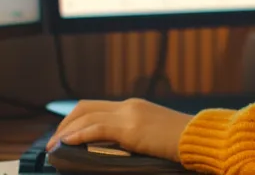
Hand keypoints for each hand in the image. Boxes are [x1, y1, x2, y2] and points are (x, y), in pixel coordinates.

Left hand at [46, 98, 193, 162]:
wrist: (201, 138)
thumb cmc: (183, 142)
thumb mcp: (154, 136)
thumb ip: (134, 137)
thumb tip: (114, 150)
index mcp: (134, 106)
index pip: (96, 106)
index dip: (75, 119)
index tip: (64, 134)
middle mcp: (129, 105)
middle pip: (85, 107)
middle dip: (64, 123)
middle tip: (53, 142)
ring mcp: (130, 114)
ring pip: (86, 116)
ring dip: (65, 131)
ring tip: (53, 147)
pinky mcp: (131, 128)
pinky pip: (97, 128)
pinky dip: (78, 135)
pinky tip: (67, 143)